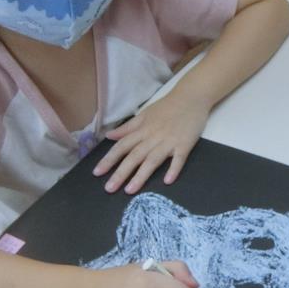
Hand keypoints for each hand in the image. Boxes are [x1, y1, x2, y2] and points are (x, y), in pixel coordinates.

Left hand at [94, 94, 209, 193]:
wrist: (192, 97)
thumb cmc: (167, 107)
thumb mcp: (144, 114)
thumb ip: (127, 127)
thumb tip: (109, 136)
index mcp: (142, 129)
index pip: (122, 146)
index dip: (109, 159)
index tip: (97, 173)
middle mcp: (153, 136)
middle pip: (134, 156)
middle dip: (121, 173)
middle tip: (109, 188)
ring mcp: (169, 141)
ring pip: (153, 160)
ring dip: (141, 175)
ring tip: (130, 190)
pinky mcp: (185, 144)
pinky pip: (179, 158)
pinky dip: (174, 169)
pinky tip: (168, 181)